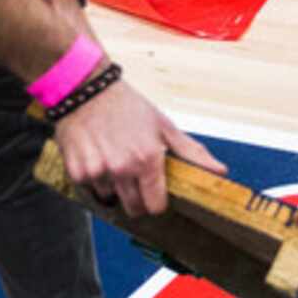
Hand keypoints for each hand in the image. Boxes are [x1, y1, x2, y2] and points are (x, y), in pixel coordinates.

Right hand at [53, 76, 224, 217]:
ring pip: (109, 197)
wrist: (87, 89)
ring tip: (113, 157)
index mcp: (147, 159)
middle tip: (134, 177)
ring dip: (113, 185)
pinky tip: (97, 155)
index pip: (155, 206)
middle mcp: (122, 169)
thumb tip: (221, 171)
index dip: (156, 202)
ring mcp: (98, 171)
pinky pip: (89, 187)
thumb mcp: (164, 126)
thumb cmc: (129, 106)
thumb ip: (192, 153)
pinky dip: (93, 177)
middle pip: (133, 208)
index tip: (154, 193)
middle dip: (136, 198)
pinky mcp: (77, 171)